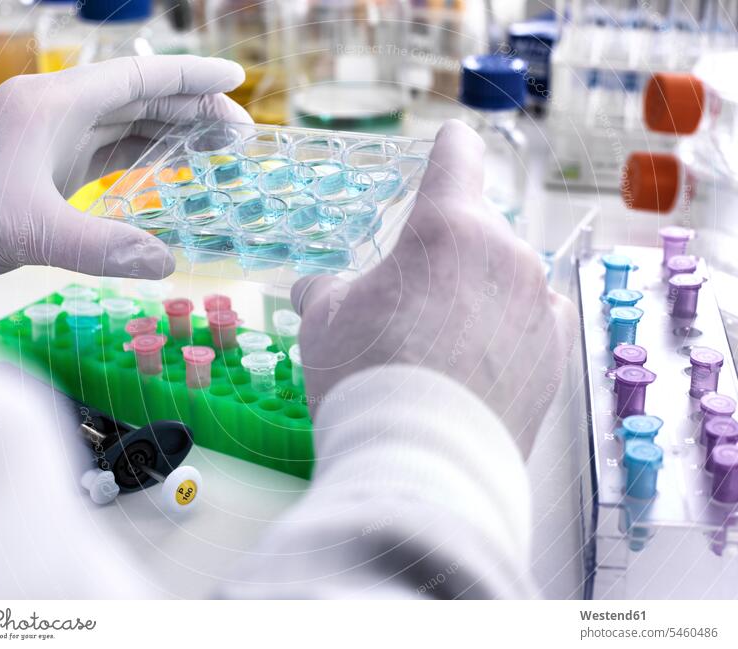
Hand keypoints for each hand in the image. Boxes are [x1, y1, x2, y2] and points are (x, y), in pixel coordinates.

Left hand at [0, 56, 249, 282]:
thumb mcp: (33, 231)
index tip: (236, 77)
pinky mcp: (48, 163)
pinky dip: (145, 155)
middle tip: (240, 131)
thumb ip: (104, 247)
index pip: (137, 77)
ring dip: (172, 131)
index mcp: (52, 105)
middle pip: (138, 96)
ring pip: (125, 121)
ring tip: (217, 148)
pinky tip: (171, 169)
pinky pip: (108, 148)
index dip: (191, 76)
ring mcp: (50, 136)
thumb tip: (168, 264)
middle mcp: (54, 110)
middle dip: (193, 108)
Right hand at [291, 120, 577, 455]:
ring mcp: (539, 303)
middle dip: (447, 257)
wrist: (422, 460)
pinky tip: (479, 366)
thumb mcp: (324, 322)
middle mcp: (506, 254)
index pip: (456, 158)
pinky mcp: (557, 351)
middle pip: (477, 233)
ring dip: (478, 296)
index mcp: (448, 228)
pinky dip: (509, 331)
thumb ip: (323, 290)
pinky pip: (532, 321)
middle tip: (412, 306)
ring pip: (505, 279)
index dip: (449, 148)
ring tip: (442, 349)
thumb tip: (312, 288)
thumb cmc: (366, 375)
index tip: (452, 143)